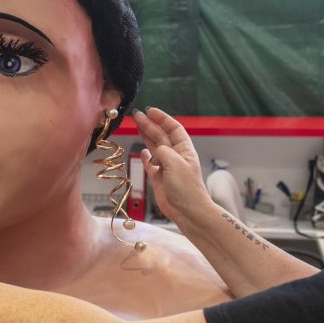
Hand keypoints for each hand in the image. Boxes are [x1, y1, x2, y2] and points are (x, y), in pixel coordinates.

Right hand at [133, 107, 213, 224]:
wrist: (188, 211)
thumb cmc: (186, 187)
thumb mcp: (175, 163)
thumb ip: (163, 151)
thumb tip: (152, 151)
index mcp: (184, 149)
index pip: (173, 128)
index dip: (162, 118)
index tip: (150, 111)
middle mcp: (175, 156)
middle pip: (161, 135)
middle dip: (149, 125)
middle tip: (136, 115)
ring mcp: (166, 167)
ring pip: (154, 147)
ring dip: (146, 136)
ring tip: (136, 125)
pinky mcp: (159, 178)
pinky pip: (150, 164)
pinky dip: (145, 157)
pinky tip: (142, 152)